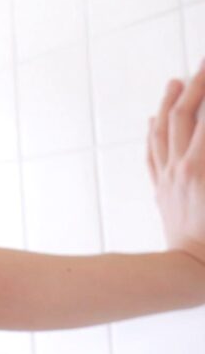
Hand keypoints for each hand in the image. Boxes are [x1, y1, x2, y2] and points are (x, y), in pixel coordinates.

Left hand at [148, 60, 204, 267]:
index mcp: (204, 166)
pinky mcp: (162, 190)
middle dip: (198, 85)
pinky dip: (155, 132)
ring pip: (164, 130)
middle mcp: (182, 166)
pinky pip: (153, 154)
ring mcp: (169, 177)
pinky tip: (155, 119)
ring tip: (176, 81)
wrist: (194, 272)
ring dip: (171, 102)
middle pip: (186, 115)